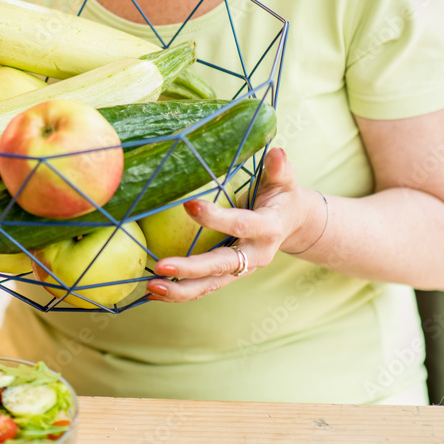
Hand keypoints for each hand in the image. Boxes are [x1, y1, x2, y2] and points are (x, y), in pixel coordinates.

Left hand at [145, 148, 319, 302]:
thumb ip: (279, 169)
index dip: (216, 218)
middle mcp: (255, 255)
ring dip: (180, 289)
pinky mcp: (230, 276)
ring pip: (210, 285)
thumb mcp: (284, 181)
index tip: (188, 205)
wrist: (292, 225)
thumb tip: (276, 152)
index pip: (240, 225)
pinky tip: (154, 291)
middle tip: (162, 266)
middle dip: (191, 269)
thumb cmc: (282, 196)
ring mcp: (242, 270)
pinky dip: (180, 292)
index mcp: (268, 229)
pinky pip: (204, 287)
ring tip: (151, 287)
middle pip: (221, 265)